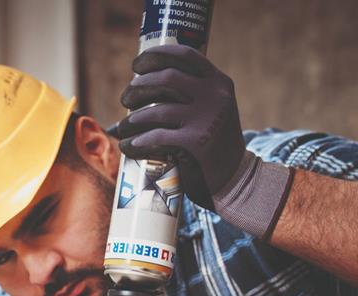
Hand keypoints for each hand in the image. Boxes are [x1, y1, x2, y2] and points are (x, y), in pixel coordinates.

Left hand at [115, 45, 292, 238]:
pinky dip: (136, 143)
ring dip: (131, 121)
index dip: (155, 56)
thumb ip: (189, 92)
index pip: (184, 56)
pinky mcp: (196, 144)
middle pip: (165, 79)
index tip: (137, 65)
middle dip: (137, 87)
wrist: (233, 178)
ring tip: (124, 128)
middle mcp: (215, 96)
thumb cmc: (211, 142)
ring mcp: (207, 120)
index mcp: (218, 83)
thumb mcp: (211, 109)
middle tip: (126, 99)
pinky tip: (129, 146)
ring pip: (155, 111)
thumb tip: (142, 82)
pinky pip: (154, 138)